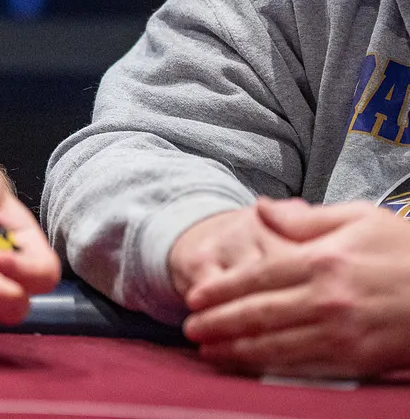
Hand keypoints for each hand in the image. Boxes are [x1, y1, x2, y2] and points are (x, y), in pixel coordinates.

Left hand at [180, 198, 409, 376]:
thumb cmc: (408, 250)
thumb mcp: (360, 218)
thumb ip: (305, 219)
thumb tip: (260, 209)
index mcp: (323, 261)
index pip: (258, 278)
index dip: (221, 290)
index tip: (195, 297)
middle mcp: (327, 299)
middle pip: (258, 314)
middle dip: (218, 323)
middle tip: (189, 329)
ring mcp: (342, 332)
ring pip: (275, 344)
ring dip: (236, 350)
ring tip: (208, 352)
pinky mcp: (358, 359)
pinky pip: (304, 366)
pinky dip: (271, 368)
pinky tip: (250, 368)